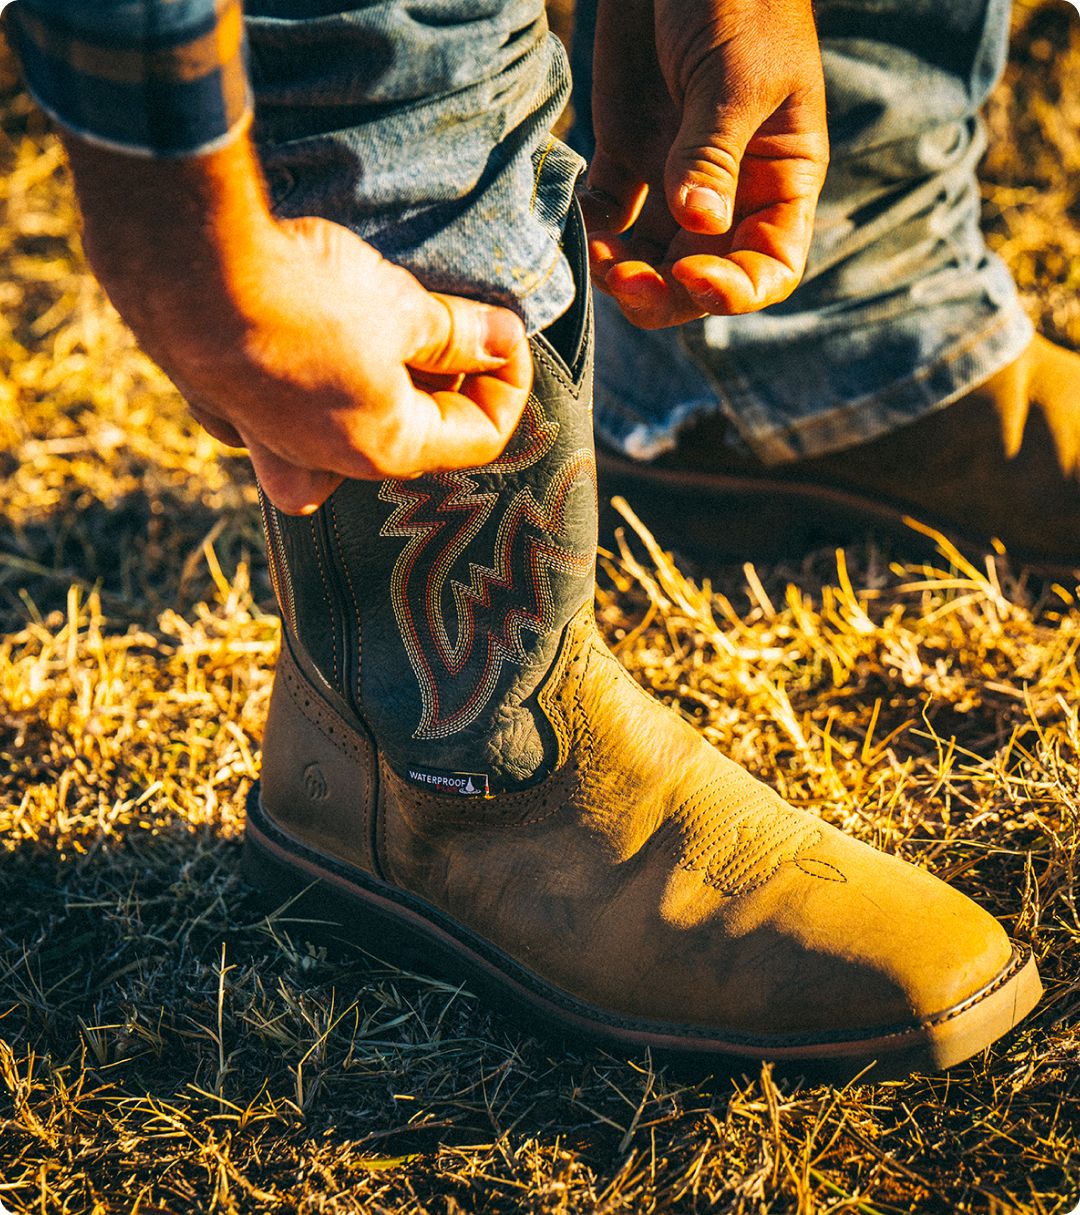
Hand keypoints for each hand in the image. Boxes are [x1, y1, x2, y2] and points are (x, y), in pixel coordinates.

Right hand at [63, 133, 531, 514]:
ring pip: (346, 441)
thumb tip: (502, 341)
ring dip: (382, 395)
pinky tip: (313, 346)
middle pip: (416, 437)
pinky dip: (312, 391)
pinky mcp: (227, 408)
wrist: (185, 270)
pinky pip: (284, 420)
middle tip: (458, 323)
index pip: (480, 436)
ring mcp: (271, 443)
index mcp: (386, 450)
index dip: (509, 383)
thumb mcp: (402, 308)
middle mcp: (328, 463)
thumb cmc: (305, 297)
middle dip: (449, 383)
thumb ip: (459, 335)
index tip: (508, 331)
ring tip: (390, 334)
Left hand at [581, 0, 828, 328]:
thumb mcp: (736, 76)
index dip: (736, 291)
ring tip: (597, 261)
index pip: (771, 266)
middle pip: (703, 276)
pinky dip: (592, 231)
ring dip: (624, 272)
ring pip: (652, 257)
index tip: (693, 277)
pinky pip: (610, 214)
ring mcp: (676, 176)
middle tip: (625, 284)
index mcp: (779, 179)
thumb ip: (712, 153)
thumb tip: (699, 226)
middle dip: (666, 294)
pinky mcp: (628, 154)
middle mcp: (731, 191)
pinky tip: (578, 221)